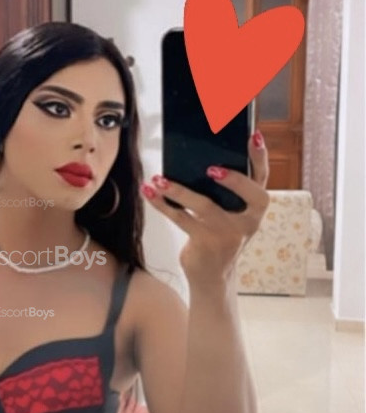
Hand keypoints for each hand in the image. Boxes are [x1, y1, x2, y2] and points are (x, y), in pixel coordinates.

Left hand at [141, 131, 269, 285]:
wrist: (212, 276)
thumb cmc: (218, 235)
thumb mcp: (226, 214)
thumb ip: (221, 192)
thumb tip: (193, 158)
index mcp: (255, 208)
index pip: (263, 179)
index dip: (260, 158)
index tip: (255, 137)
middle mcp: (247, 221)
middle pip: (249, 195)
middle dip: (234, 180)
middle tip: (211, 168)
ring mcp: (227, 233)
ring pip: (204, 206)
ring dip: (178, 190)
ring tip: (158, 179)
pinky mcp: (205, 243)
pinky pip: (180, 218)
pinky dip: (162, 204)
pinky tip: (149, 192)